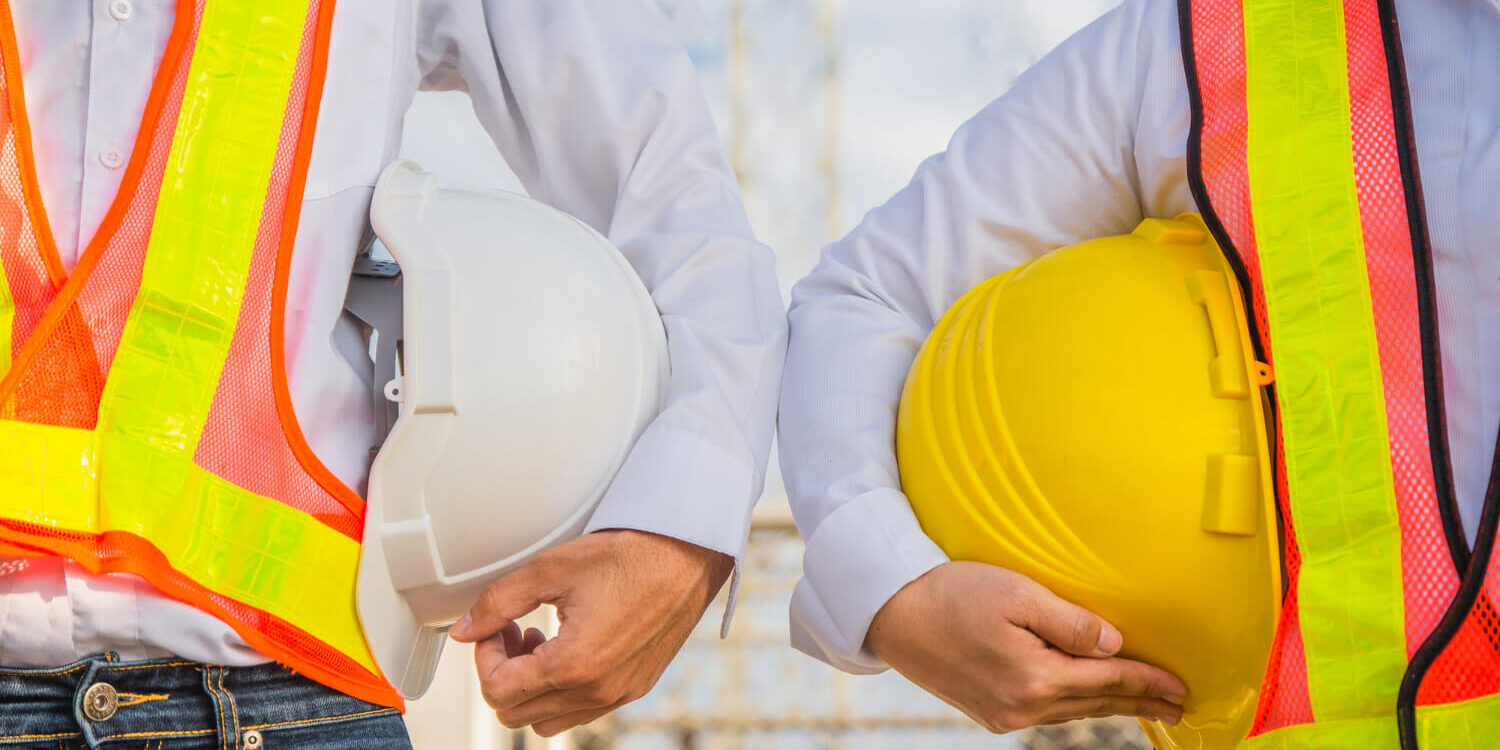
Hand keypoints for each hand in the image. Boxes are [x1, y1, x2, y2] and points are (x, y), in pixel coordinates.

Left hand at [449, 529, 733, 735]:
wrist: (688, 554)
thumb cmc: (631, 555)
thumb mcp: (550, 569)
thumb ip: (498, 602)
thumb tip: (466, 628)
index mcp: (574, 664)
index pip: (498, 691)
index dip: (484, 657)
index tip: (493, 628)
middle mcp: (598, 689)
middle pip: (517, 714)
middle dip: (503, 672)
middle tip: (511, 631)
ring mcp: (619, 693)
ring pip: (547, 721)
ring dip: (532, 687)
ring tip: (540, 641)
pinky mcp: (636, 687)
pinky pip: (582, 710)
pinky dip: (562, 689)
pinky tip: (569, 646)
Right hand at [866, 561, 1186, 732]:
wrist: (892, 613)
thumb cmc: (952, 593)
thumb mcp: (1017, 593)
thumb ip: (1069, 622)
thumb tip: (1112, 644)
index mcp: (1035, 677)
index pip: (1109, 679)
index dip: (1149, 683)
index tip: (1182, 688)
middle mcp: (1023, 705)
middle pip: (1096, 703)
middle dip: (1140, 703)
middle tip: (1178, 707)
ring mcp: (1004, 713)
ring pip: (1073, 711)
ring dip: (1111, 707)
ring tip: (1142, 705)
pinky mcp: (988, 711)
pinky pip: (1047, 713)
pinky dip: (1077, 706)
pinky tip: (1086, 701)